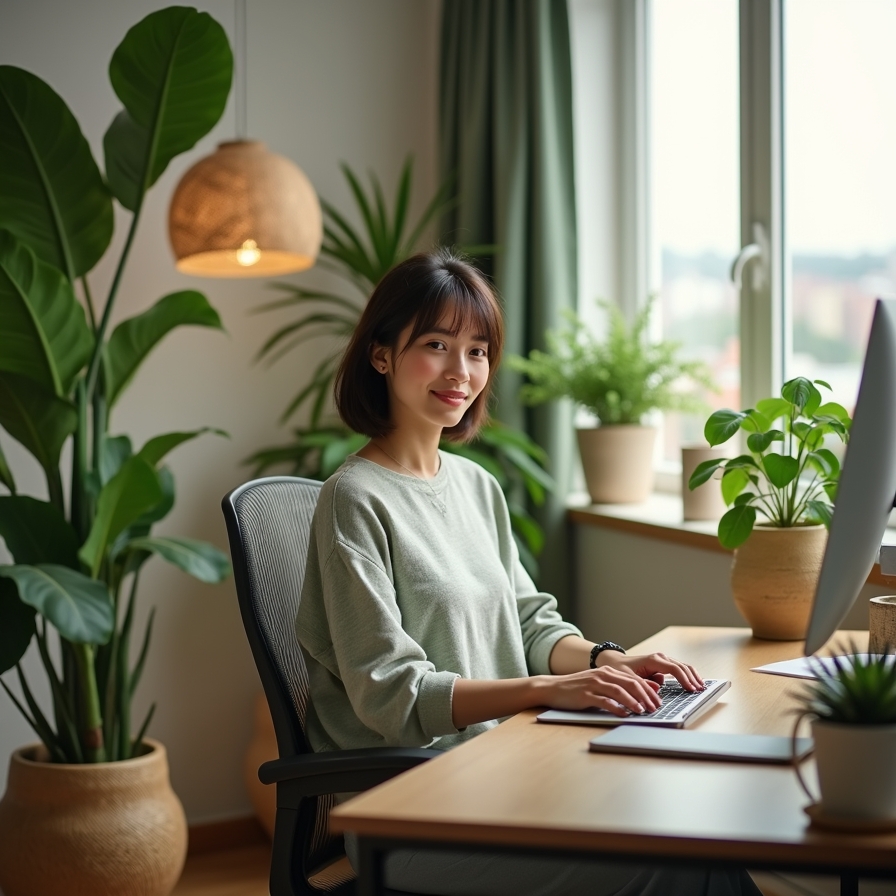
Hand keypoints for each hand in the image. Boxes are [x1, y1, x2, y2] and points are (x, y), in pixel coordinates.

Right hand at [537, 665, 663, 716]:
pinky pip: (604, 701)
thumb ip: (617, 687)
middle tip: (655, 707)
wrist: (552, 688)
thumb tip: (640, 695)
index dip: (648, 690)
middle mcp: (602, 675)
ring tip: (643, 711)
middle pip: (629, 683)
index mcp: (607, 671)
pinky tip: (623, 714)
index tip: (658, 701)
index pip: (633, 679)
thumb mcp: (598, 684)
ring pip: (618, 691)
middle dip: (645, 696)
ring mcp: (593, 684)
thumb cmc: (577, 689)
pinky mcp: (585, 695)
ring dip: (633, 701)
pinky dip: (616, 707)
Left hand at [594, 650, 704, 691]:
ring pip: (683, 667)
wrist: (615, 663)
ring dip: (692, 676)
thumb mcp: (627, 678)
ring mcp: (663, 661)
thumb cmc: (620, 670)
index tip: (691, 689)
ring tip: (701, 687)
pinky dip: (687, 676)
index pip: (674, 668)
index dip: (684, 679)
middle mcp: (660, 658)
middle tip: (701, 690)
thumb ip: (641, 683)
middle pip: (682, 666)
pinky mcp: (663, 665)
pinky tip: (693, 684)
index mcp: (653, 660)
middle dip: (693, 678)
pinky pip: (679, 670)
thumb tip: (658, 687)